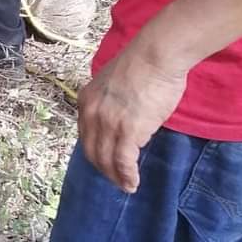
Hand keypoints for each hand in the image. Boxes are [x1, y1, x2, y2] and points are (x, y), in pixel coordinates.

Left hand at [77, 43, 187, 192]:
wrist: (156, 55)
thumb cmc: (143, 65)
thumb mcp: (113, 83)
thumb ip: (110, 102)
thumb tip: (120, 119)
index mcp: (86, 101)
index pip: (85, 135)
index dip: (95, 152)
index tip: (104, 162)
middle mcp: (91, 114)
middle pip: (92, 151)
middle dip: (103, 169)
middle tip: (115, 179)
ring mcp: (108, 124)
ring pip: (106, 159)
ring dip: (116, 177)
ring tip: (126, 186)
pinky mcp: (128, 131)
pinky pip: (124, 161)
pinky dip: (127, 175)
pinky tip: (133, 183)